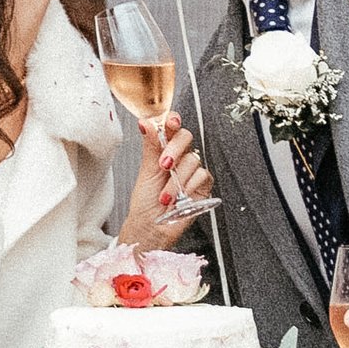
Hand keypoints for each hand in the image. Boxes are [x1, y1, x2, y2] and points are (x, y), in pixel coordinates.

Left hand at [121, 114, 210, 250]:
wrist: (151, 227)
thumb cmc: (146, 202)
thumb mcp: (145, 172)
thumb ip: (150, 147)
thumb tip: (145, 123)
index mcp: (164, 151)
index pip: (171, 129)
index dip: (173, 121)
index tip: (171, 120)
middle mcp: (180, 159)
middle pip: (186, 137)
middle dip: (174, 148)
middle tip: (164, 164)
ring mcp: (192, 171)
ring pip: (192, 159)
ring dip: (176, 179)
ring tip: (164, 195)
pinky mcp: (203, 186)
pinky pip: (202, 175)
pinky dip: (188, 187)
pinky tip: (178, 198)